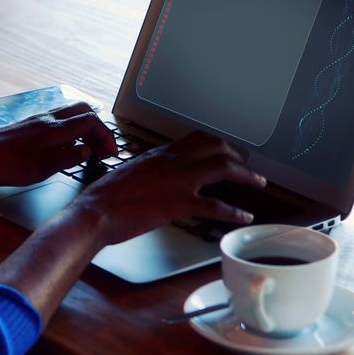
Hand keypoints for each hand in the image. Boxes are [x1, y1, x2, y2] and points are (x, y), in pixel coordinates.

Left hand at [0, 102, 116, 185]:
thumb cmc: (3, 165)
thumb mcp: (40, 170)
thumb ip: (67, 158)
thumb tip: (87, 151)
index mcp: (54, 130)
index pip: (91, 121)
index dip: (105, 135)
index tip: (109, 152)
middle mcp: (47, 119)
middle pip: (83, 110)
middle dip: (98, 127)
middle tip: (102, 148)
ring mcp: (37, 120)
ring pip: (70, 113)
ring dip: (84, 126)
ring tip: (87, 147)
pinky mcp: (28, 125)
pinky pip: (57, 119)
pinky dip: (70, 128)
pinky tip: (65, 145)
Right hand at [72, 131, 266, 244]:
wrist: (95, 212)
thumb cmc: (104, 199)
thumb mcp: (127, 174)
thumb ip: (147, 172)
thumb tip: (155, 178)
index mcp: (158, 155)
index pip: (195, 138)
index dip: (218, 142)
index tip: (228, 150)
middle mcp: (170, 162)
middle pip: (215, 146)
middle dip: (237, 154)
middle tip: (248, 165)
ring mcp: (176, 181)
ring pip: (222, 167)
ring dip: (246, 175)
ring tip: (258, 182)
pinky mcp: (177, 203)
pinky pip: (214, 205)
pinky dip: (233, 211)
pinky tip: (244, 216)